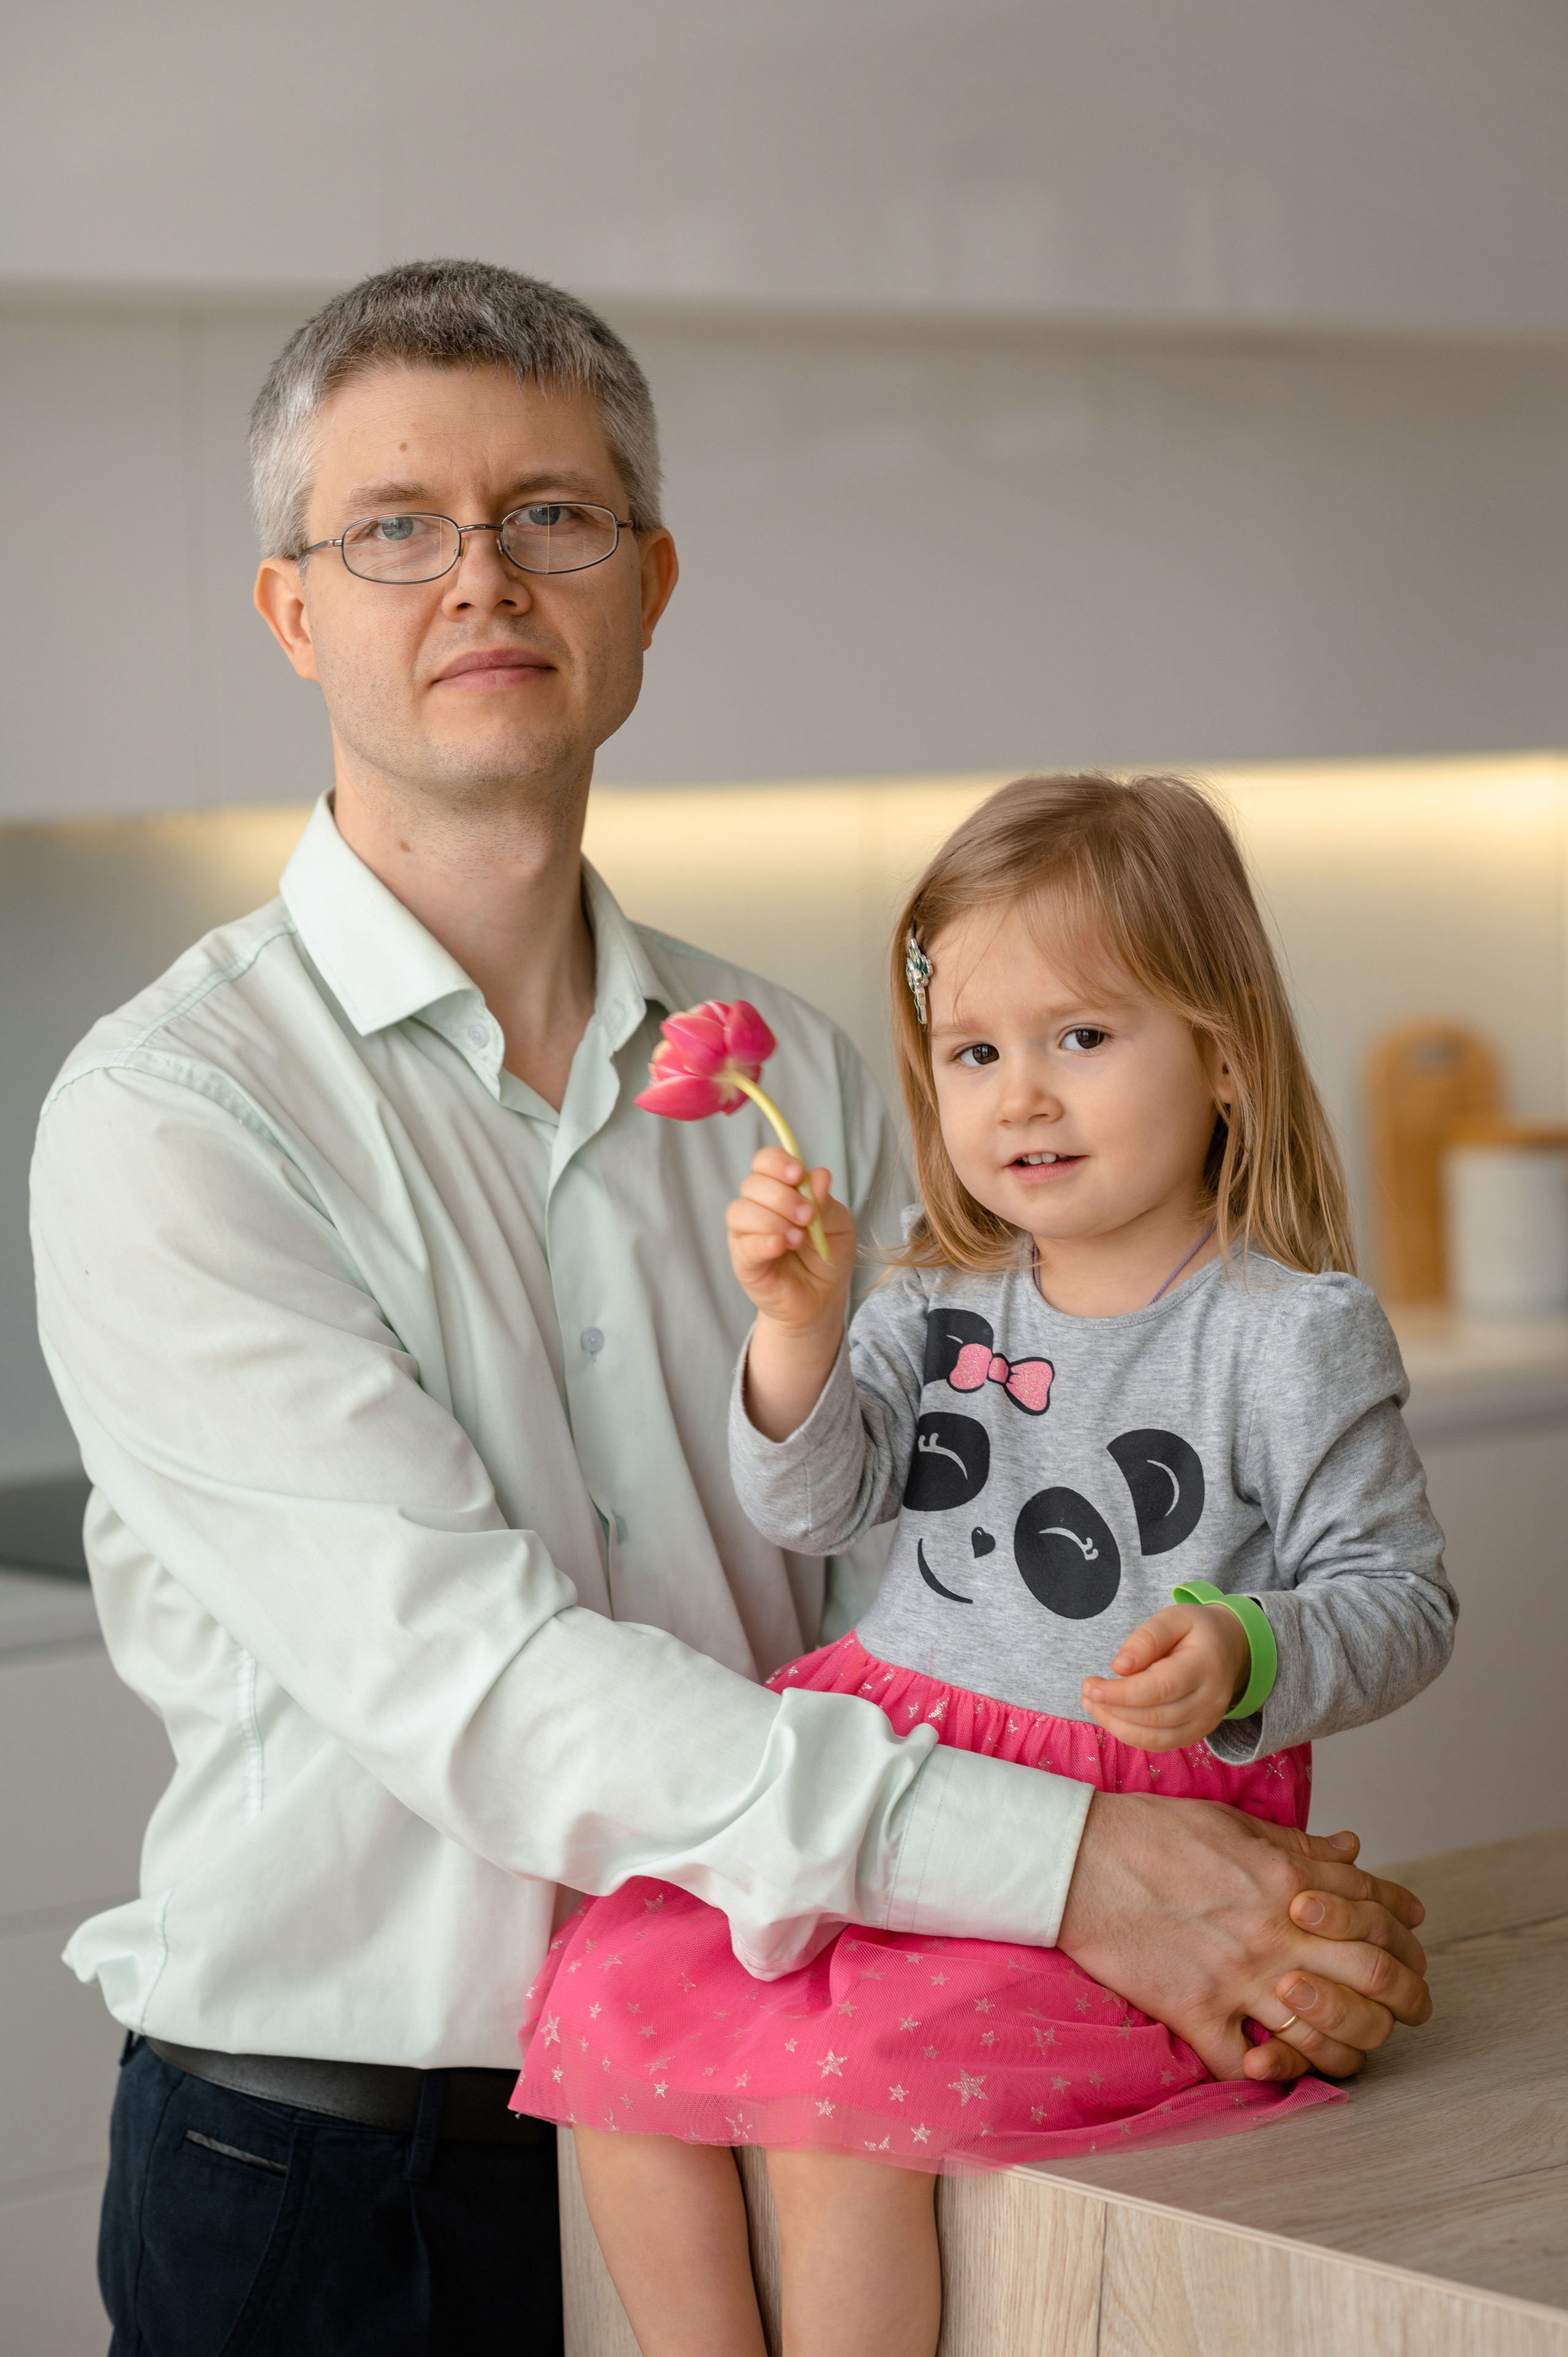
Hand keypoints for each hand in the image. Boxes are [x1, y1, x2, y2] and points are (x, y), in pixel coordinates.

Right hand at [726, 1149, 854, 1331]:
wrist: (823, 1297)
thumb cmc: (826, 1255)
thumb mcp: (838, 1224)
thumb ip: (825, 1201)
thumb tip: (819, 1175)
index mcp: (779, 1190)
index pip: (764, 1162)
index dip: (777, 1162)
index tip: (797, 1174)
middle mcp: (757, 1208)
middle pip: (752, 1184)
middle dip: (782, 1196)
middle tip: (807, 1216)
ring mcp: (746, 1235)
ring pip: (740, 1212)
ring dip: (773, 1220)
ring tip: (798, 1239)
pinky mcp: (744, 1263)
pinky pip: (744, 1246)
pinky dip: (763, 1242)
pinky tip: (781, 1246)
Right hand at [1057, 1791, 1431, 2083]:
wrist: (1078, 1858)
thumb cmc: (1151, 1832)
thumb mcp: (1235, 1824)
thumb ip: (1301, 1846)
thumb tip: (1355, 1851)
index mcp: (1289, 1880)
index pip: (1380, 1915)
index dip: (1407, 1938)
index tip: (1408, 1951)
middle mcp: (1275, 1931)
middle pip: (1373, 1980)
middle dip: (1403, 2000)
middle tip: (1402, 2011)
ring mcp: (1237, 1976)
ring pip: (1323, 2037)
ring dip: (1343, 2048)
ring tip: (1339, 2046)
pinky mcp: (1196, 2011)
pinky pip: (1246, 2067)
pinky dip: (1264, 2077)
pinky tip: (1267, 2067)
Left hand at [1081, 1603, 1248, 1748]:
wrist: (1230, 1648)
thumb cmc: (1196, 1630)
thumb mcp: (1173, 1617)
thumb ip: (1146, 1638)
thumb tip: (1119, 1667)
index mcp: (1206, 1665)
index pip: (1160, 1688)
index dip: (1122, 1693)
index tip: (1090, 1685)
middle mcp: (1211, 1700)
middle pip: (1156, 1716)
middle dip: (1114, 1708)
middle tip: (1086, 1691)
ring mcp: (1207, 1721)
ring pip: (1156, 1737)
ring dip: (1117, 1725)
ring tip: (1091, 1704)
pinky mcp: (1198, 1733)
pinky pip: (1161, 1744)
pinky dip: (1131, 1735)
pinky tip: (1111, 1716)